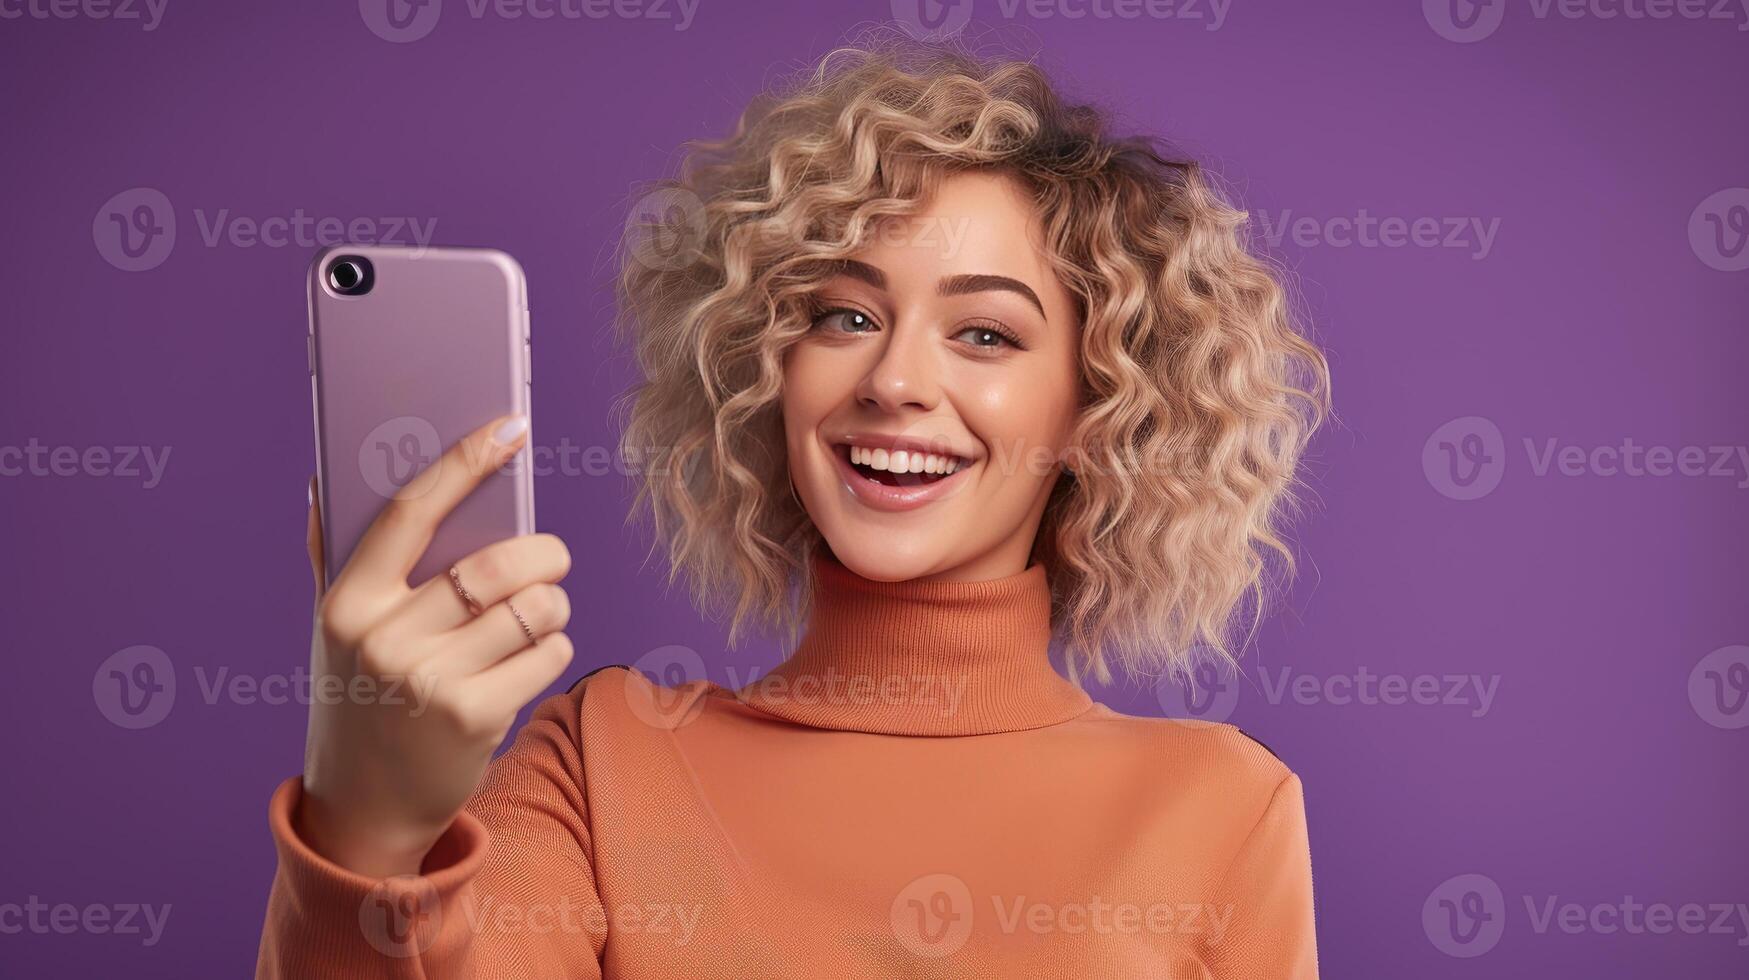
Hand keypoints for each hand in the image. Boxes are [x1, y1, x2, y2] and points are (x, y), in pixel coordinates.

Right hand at [294, 414, 572, 877]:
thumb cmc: (360, 698)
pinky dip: (555, 646)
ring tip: (539, 614)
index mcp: (347, 603)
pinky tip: (530, 659)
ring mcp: (429, 681)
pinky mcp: (474, 716)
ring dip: (554, 603)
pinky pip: (550, 651)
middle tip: (552, 559)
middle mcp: (383, 638)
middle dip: (546, 554)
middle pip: (498, 563)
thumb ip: (335, 556)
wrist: (364, 808)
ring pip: (535, 605)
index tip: (510, 426)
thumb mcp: (337, 632)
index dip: (464, 461)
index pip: (410, 510)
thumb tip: (325, 476)